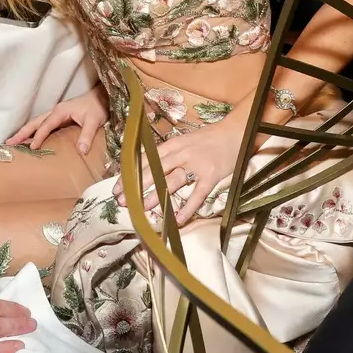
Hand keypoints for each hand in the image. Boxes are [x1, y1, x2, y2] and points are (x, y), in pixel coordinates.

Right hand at [7, 87, 106, 154]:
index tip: (31, 147)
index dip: (38, 137)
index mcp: (60, 111)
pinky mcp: (60, 118)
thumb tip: (81, 150)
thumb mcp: (94, 121)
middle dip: (22, 132)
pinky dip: (34, 131)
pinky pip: (43, 125)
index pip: (45, 126)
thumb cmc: (98, 107)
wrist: (102, 97)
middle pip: (34, 122)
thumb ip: (87, 135)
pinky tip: (30, 139)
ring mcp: (56, 114)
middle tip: (9, 142)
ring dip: (25, 132)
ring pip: (37, 123)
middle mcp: (55, 111)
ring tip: (13, 142)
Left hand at [113, 108, 248, 225]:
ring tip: (142, 209)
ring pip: (172, 181)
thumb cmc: (209, 138)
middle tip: (122, 200)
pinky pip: (197, 194)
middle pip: (155, 170)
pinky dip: (187, 208)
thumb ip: (169, 153)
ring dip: (156, 196)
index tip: (117, 186)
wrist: (236, 133)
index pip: (147, 159)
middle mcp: (182, 153)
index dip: (131, 173)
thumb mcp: (185, 141)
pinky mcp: (211, 176)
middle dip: (137, 186)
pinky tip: (177, 220)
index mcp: (174, 144)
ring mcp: (197, 165)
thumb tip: (148, 168)